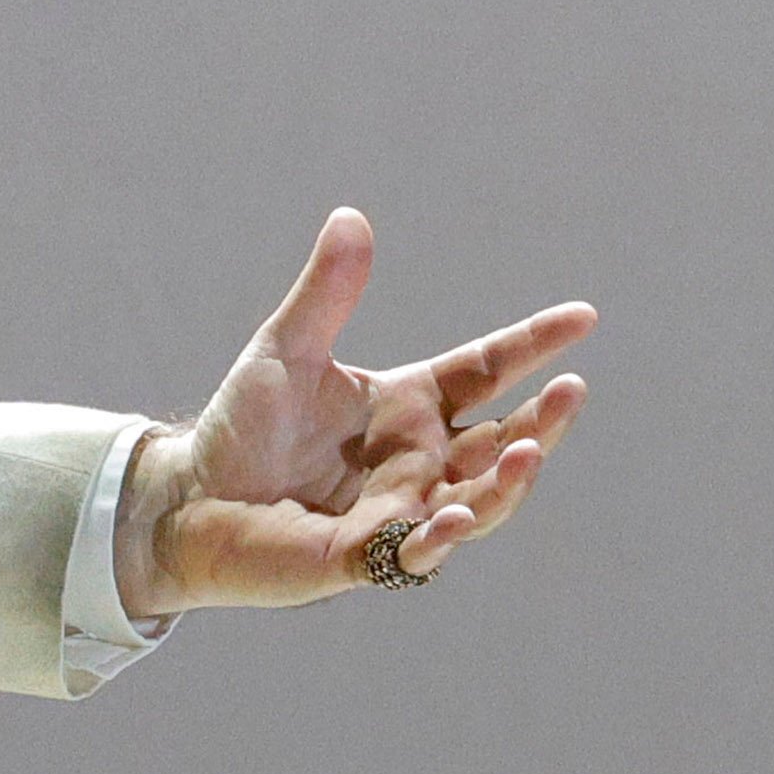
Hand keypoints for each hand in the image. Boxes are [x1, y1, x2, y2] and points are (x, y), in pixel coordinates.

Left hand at [132, 209, 588, 610]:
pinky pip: (413, 553)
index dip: (534, 346)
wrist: (189, 499)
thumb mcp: (286, 350)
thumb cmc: (242, 429)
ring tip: (530, 452)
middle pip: (500, 441)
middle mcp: (418, 461)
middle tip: (571, 392)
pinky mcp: (363, 557)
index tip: (584, 318)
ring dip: (507, 483)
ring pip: (477, 503)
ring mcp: (399, 511)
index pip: (487, 371)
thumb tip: (350, 217)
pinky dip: (437, 538)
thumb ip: (326, 293)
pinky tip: (451, 517)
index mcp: (410, 407)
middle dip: (541, 421)